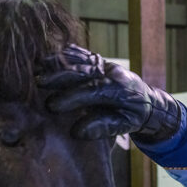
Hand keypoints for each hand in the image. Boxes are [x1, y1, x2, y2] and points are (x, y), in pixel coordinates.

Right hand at [39, 45, 181, 142]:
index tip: (52, 106)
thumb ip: (104, 127)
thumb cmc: (134, 116)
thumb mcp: (125, 125)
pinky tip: (48, 58)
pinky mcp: (100, 61)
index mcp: (120, 90)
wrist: (149, 101)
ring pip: (81, 59)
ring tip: (37, 67)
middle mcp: (112, 72)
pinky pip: (82, 54)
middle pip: (83, 71)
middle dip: (59, 76)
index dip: (72, 98)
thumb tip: (77, 132)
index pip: (93, 91)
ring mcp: (106, 64)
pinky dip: (65, 55)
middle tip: (38, 82)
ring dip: (58, 62)